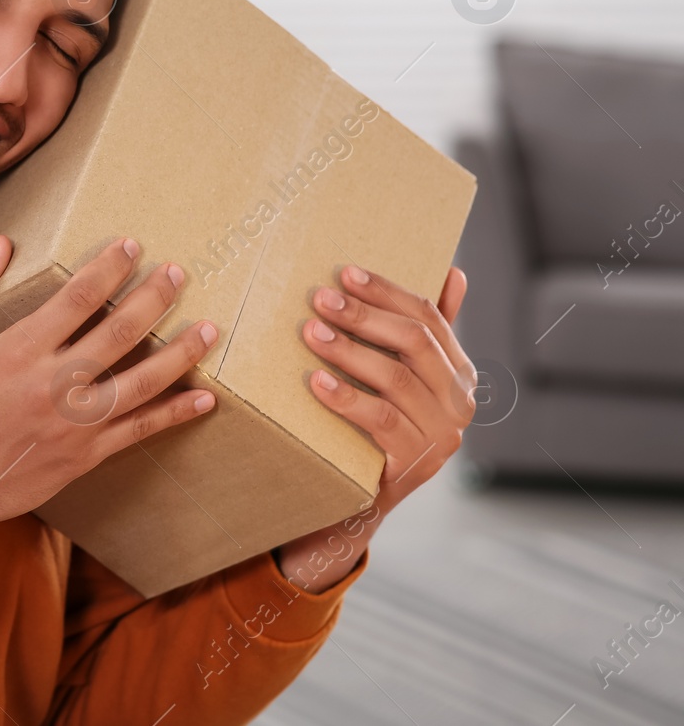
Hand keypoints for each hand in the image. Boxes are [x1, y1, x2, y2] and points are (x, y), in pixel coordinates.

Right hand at [0, 235, 218, 553]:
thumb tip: (0, 243)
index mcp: (18, 351)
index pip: (77, 298)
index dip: (109, 268)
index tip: (132, 246)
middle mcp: (53, 385)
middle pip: (120, 333)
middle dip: (154, 298)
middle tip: (178, 273)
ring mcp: (74, 423)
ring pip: (141, 382)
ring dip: (179, 353)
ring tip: (208, 329)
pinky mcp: (85, 454)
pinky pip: (138, 430)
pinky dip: (175, 413)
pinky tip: (204, 397)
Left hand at [273, 265, 472, 589]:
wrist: (357, 498)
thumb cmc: (374, 424)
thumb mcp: (399, 377)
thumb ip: (423, 332)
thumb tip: (454, 273)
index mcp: (460, 373)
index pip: (429, 318)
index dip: (386, 292)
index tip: (344, 272)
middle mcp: (460, 403)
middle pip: (414, 343)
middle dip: (364, 315)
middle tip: (319, 298)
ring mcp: (442, 436)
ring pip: (395, 378)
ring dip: (348, 351)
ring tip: (310, 333)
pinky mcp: (415, 464)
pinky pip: (380, 420)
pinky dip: (346, 397)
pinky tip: (316, 381)